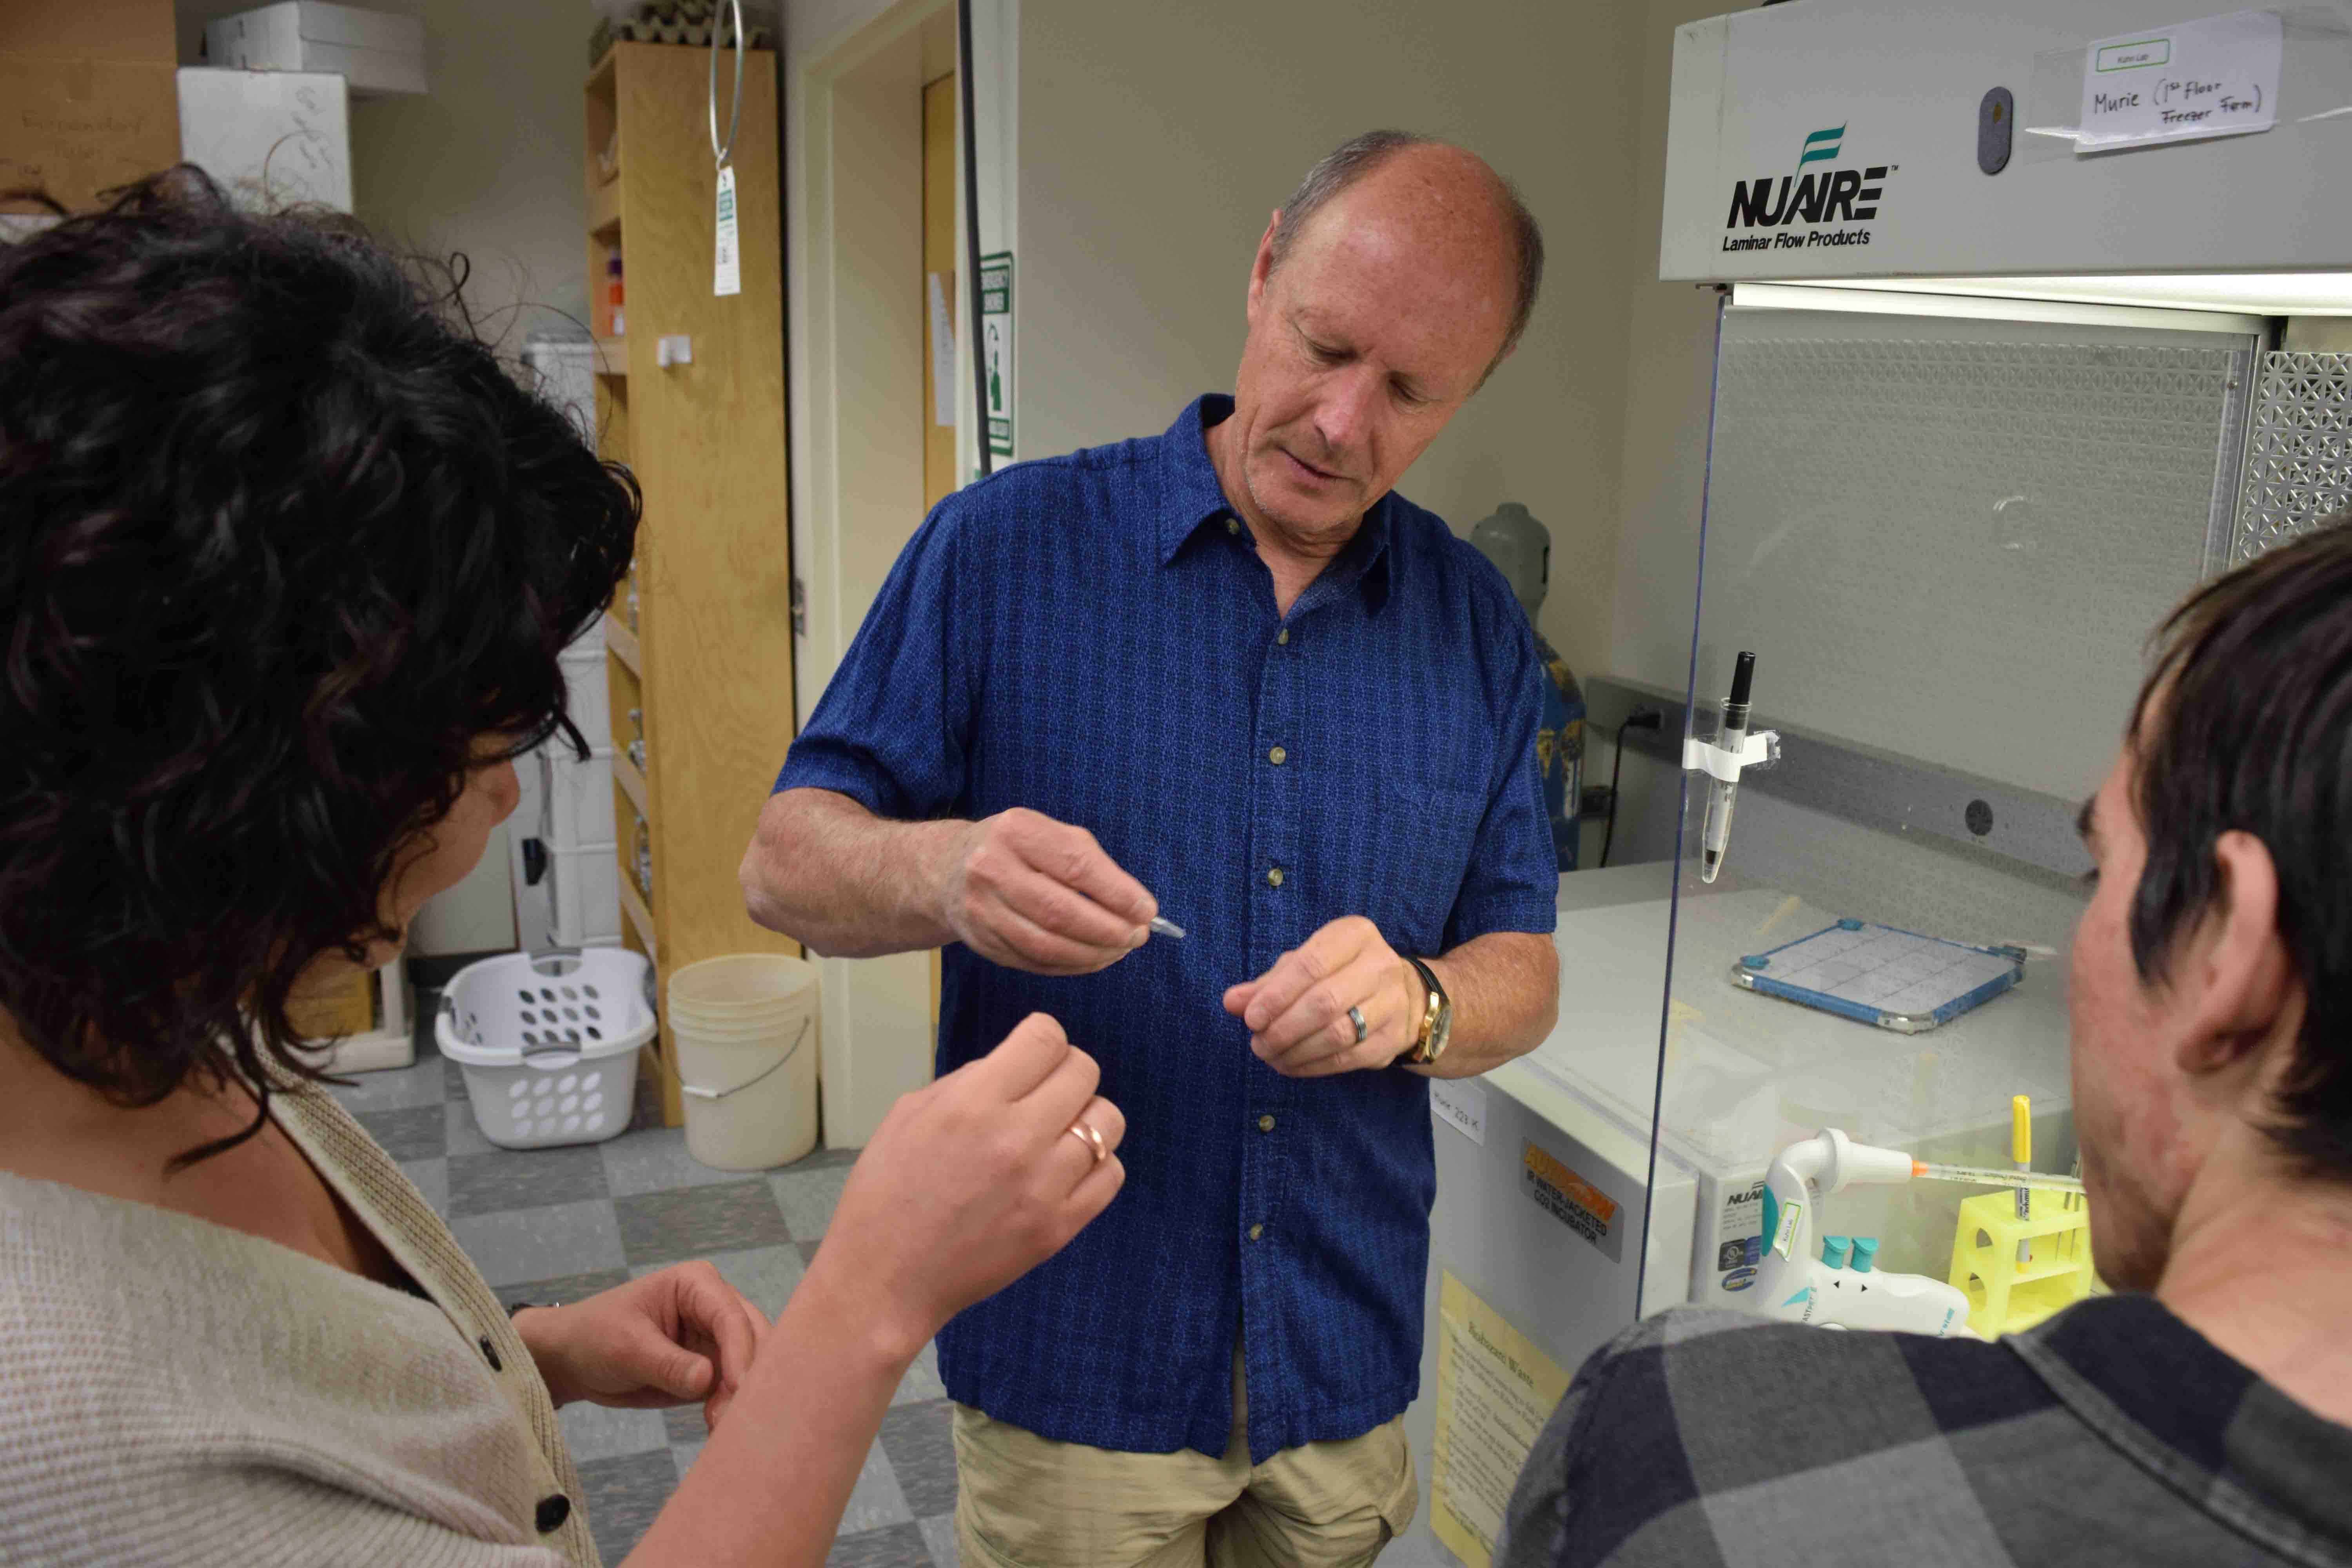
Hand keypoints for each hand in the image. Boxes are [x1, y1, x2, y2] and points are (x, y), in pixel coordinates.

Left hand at [513, 1262, 768, 1434]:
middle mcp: (715, 1308)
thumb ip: (668, 1364)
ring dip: (740, 1396)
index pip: (730, 1316)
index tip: (740, 1388)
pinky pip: (731, 1389)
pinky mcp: (710, 1369)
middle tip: (735, 1414)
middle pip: (752, 1338)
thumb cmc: (594, 1336)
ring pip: (748, 1367)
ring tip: (720, 1425)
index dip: (741, 1351)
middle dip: (748, 1375)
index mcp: (697, 1285)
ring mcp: (715, 1340)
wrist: (572, 1360)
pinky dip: (730, 1408)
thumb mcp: (627, 1347)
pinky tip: (717, 1427)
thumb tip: (708, 1380)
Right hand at [803, 1013, 1125, 1358]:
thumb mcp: (910, 1114)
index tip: (1031, 1054)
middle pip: (1084, 1071)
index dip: (1041, 1037)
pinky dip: (1096, 1164)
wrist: (884, 1279)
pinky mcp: (1058, 1228)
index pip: (1046, 1038)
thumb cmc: (888, 1193)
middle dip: (1065, 1073)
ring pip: (1108, 1121)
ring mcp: (1042, 1187)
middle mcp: (1014, 1139)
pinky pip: (1111, 1174)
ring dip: (1086, 1117)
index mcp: (972, 1103)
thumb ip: (969, 1080)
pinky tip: (1066, 1169)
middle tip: (1044, 1093)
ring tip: (1058, 1132)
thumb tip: (1018, 1062)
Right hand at [935, 807, 1158, 973]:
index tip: (1147, 910)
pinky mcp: (982, 941)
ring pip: (1047, 944)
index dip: (1117, 893)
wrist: (948, 869)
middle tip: (1137, 936)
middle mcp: (991, 868)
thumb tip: (1135, 906)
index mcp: (1016, 831)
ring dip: (1093, 953)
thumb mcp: (1047, 833)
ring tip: (1120, 949)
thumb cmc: (1016, 849)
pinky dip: (1072, 965)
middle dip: (1109, 930)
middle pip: (1060, 911)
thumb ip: (1089, 862)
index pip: (1076, 865)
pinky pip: (1035, 961)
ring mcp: (981, 908)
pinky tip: (1093, 958)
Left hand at [1223, 916, 1427, 1077]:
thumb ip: (1268, 982)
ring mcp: (1393, 1003)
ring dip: (1296, 1051)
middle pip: (1325, 1002)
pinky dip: (1313, 1066)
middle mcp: (1380, 965)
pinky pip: (1348, 1058)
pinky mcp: (1393, 1038)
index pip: (1312, 964)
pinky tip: (1291, 1065)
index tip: (1251, 1018)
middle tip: (1258, 1043)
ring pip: (1338, 1034)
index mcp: (1355, 935)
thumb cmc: (1339, 973)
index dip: (1277, 995)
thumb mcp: (1304, 965)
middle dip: (1284, 1027)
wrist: (1403, 995)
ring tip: (1270, 1055)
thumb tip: (1232, 1001)